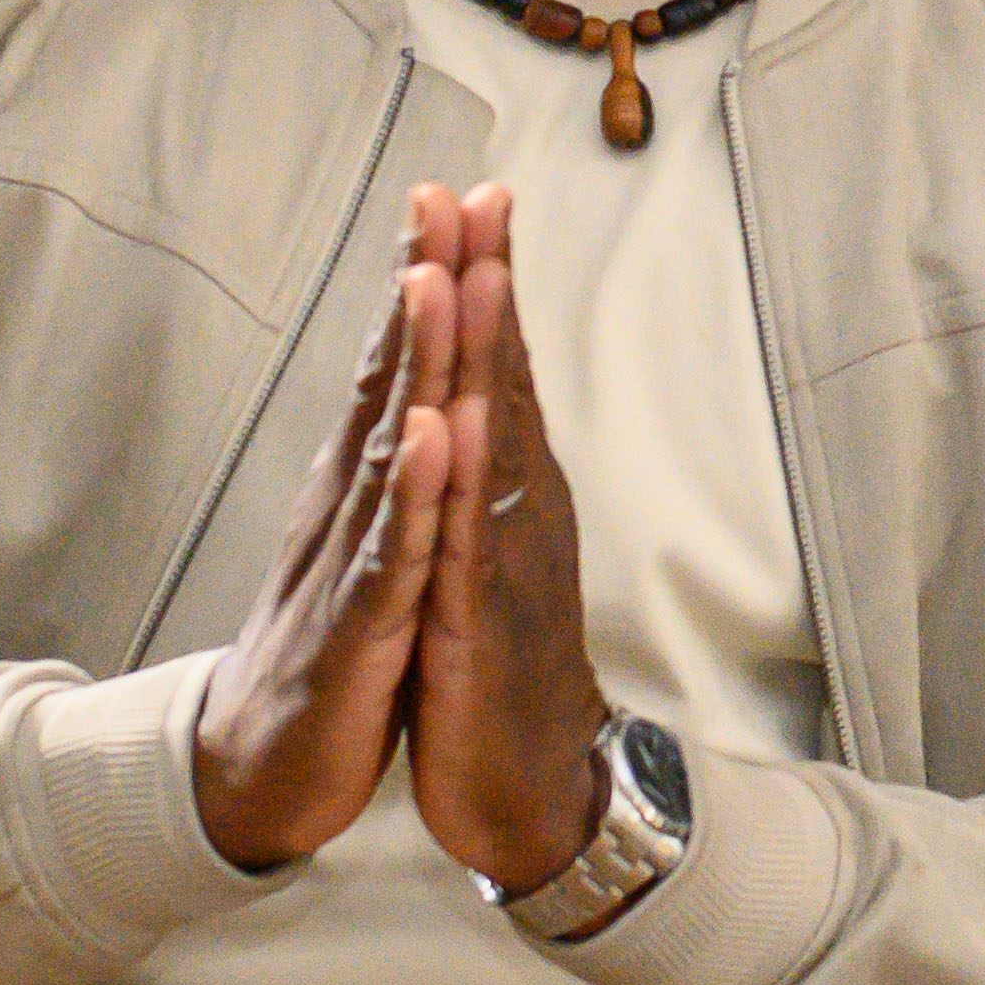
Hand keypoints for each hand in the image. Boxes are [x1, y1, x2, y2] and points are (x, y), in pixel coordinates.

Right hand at [189, 235, 460, 870]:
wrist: (259, 770)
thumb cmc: (328, 647)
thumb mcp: (370, 542)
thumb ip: (388, 463)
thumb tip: (412, 383)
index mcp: (365, 483)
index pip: (403, 364)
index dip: (430, 279)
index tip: (460, 193)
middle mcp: (350, 504)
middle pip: (393, 379)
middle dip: (422, 284)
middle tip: (446, 195)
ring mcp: (349, 563)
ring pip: (390, 448)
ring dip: (414, 364)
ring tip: (432, 279)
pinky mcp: (354, 633)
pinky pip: (391, 556)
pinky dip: (413, 496)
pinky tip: (433, 440)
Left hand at [409, 184, 615, 893]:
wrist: (535, 791)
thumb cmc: (508, 670)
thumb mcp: (489, 556)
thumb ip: (487, 478)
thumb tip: (479, 399)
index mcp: (509, 492)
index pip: (496, 368)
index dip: (482, 282)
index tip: (470, 195)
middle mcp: (519, 510)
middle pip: (502, 380)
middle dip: (484, 283)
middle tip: (474, 193)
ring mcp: (505, 563)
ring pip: (493, 443)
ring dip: (482, 356)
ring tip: (471, 272)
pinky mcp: (480, 626)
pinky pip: (468, 542)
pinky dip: (459, 481)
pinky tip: (449, 424)